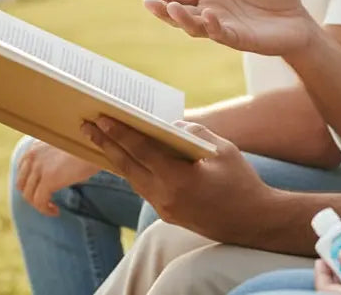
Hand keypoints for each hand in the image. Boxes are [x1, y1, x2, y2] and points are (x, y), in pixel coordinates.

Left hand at [15, 141, 99, 215]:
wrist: (101, 143)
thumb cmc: (89, 145)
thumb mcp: (64, 146)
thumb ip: (52, 155)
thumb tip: (52, 172)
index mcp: (36, 144)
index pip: (22, 168)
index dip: (29, 182)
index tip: (41, 189)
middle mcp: (33, 154)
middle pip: (22, 183)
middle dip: (32, 195)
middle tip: (46, 201)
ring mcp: (39, 167)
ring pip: (29, 195)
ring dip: (39, 205)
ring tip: (52, 207)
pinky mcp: (48, 179)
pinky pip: (39, 202)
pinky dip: (46, 210)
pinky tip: (56, 211)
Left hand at [81, 116, 273, 242]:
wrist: (252, 222)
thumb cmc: (241, 181)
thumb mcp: (222, 149)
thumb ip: (194, 133)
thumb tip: (171, 125)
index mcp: (179, 179)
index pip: (142, 151)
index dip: (121, 133)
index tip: (103, 118)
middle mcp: (165, 197)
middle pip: (128, 166)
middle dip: (107, 144)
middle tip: (87, 125)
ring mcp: (164, 208)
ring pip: (132, 178)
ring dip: (115, 157)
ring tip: (99, 139)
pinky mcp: (167, 213)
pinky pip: (143, 187)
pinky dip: (131, 170)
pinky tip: (124, 158)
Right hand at [139, 0, 318, 57]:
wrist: (298, 19)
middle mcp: (213, 12)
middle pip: (180, 13)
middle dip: (163, 9)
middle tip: (148, 2)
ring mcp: (224, 27)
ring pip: (195, 27)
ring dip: (182, 19)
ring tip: (170, 9)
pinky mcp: (240, 39)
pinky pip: (221, 34)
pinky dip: (212, 26)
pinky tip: (208, 14)